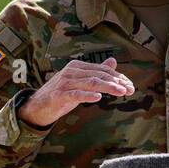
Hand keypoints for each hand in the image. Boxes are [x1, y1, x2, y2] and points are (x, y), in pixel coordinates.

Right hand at [16, 58, 133, 127]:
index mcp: (77, 66)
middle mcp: (71, 71)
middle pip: (99, 75)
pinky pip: (76, 94)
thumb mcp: (79, 82)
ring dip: (108, 87)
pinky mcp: (59, 95)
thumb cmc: (60, 94)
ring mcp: (65, 83)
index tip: (130, 85)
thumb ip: (95, 72)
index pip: (102, 70)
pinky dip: (88, 95)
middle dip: (117, 82)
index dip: (118, 77)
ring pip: (91, 83)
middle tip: (130, 90)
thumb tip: (113, 62)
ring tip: (121, 92)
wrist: (38, 106)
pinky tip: (98, 97)